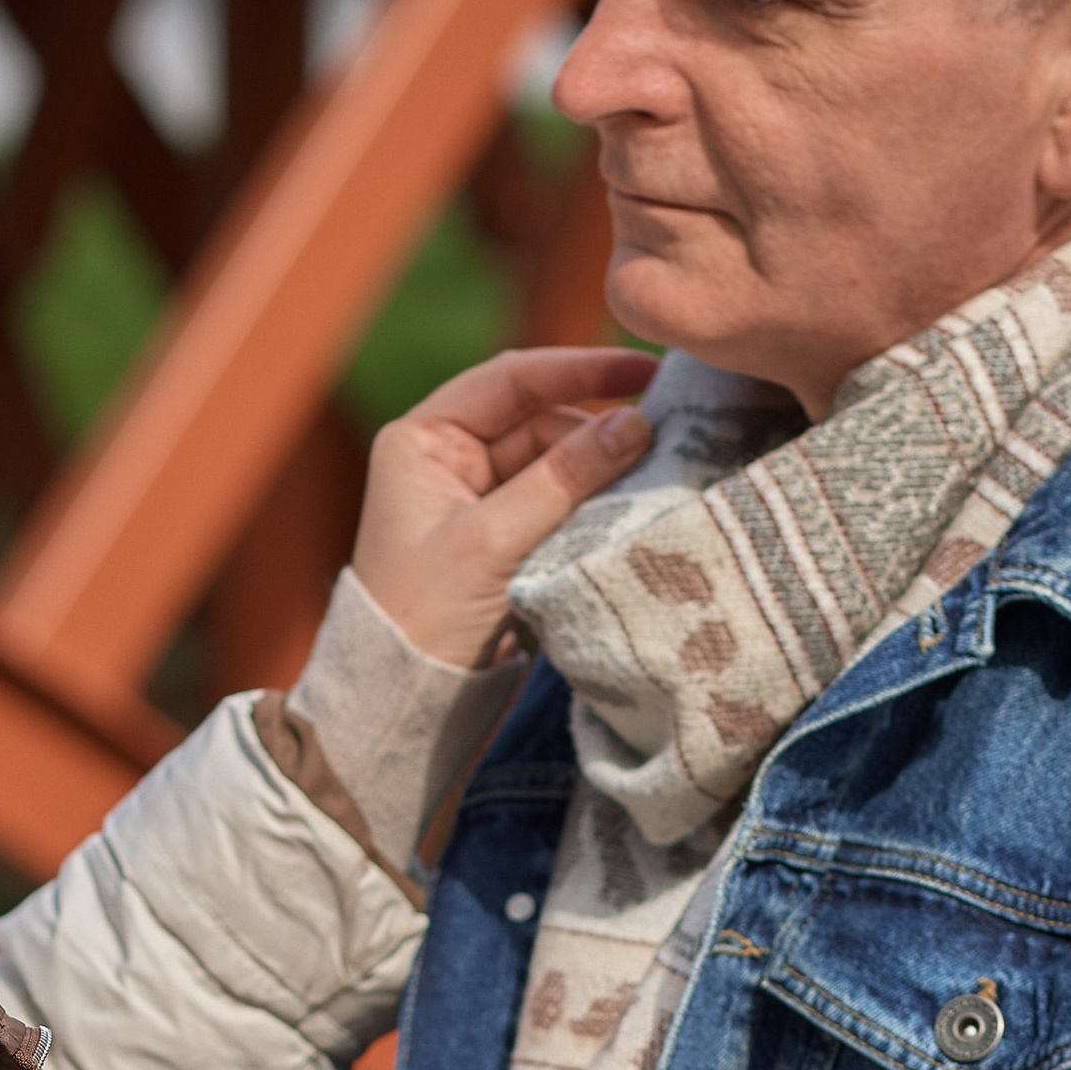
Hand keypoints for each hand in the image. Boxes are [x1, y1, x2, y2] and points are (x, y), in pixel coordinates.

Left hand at [351, 347, 655, 664]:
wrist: (405, 699)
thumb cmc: (426, 615)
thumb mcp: (494, 541)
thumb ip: (564, 478)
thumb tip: (635, 423)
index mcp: (423, 440)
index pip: (510, 381)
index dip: (579, 370)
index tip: (644, 370)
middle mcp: (447, 458)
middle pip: (539, 421)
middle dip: (596, 430)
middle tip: (665, 436)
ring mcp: (475, 498)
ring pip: (555, 463)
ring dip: (599, 470)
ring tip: (652, 478)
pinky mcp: (502, 537)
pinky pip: (557, 502)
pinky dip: (591, 503)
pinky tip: (629, 506)